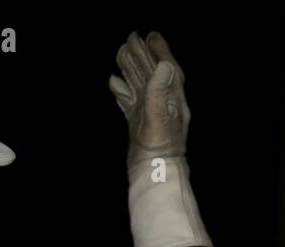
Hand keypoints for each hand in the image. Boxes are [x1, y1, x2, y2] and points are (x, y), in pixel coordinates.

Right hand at [109, 32, 191, 168]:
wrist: (153, 173)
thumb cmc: (159, 149)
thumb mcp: (160, 117)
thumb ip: (159, 91)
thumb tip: (164, 64)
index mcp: (171, 98)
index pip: (166, 69)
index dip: (159, 51)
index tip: (151, 36)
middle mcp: (161, 103)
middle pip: (150, 73)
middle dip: (141, 56)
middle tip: (131, 39)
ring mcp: (148, 113)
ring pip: (138, 85)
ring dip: (129, 69)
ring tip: (120, 53)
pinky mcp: (137, 124)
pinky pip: (128, 102)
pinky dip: (121, 90)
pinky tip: (114, 83)